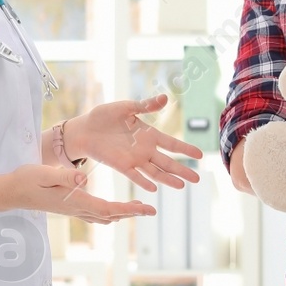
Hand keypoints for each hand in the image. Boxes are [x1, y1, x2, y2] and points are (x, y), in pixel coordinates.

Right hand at [8, 164, 155, 223]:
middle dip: (131, 213)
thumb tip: (83, 178)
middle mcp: (77, 209)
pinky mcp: (68, 207)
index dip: (129, 209)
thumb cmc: (27, 179)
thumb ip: (64, 176)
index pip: (108, 208)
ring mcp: (73, 210)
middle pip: (110, 214)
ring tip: (138, 209)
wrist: (11, 192)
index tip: (146, 208)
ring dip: (121, 213)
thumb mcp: (45, 173)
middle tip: (151, 210)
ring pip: (103, 216)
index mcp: (75, 200)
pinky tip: (112, 210)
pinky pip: (94, 214)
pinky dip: (108, 212)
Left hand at [66, 94, 203, 191]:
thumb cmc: (105, 116)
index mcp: (149, 135)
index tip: (200, 155)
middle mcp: (145, 149)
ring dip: (168, 179)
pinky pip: (135, 176)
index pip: (172, 144)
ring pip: (155, 172)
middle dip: (182, 170)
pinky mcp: (121, 165)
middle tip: (198, 179)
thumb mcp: (127, 108)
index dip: (186, 149)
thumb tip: (166, 98)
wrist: (85, 128)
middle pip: (168, 162)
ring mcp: (134, 159)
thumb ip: (146, 105)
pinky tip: (154, 187)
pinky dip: (144, 181)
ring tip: (181, 186)